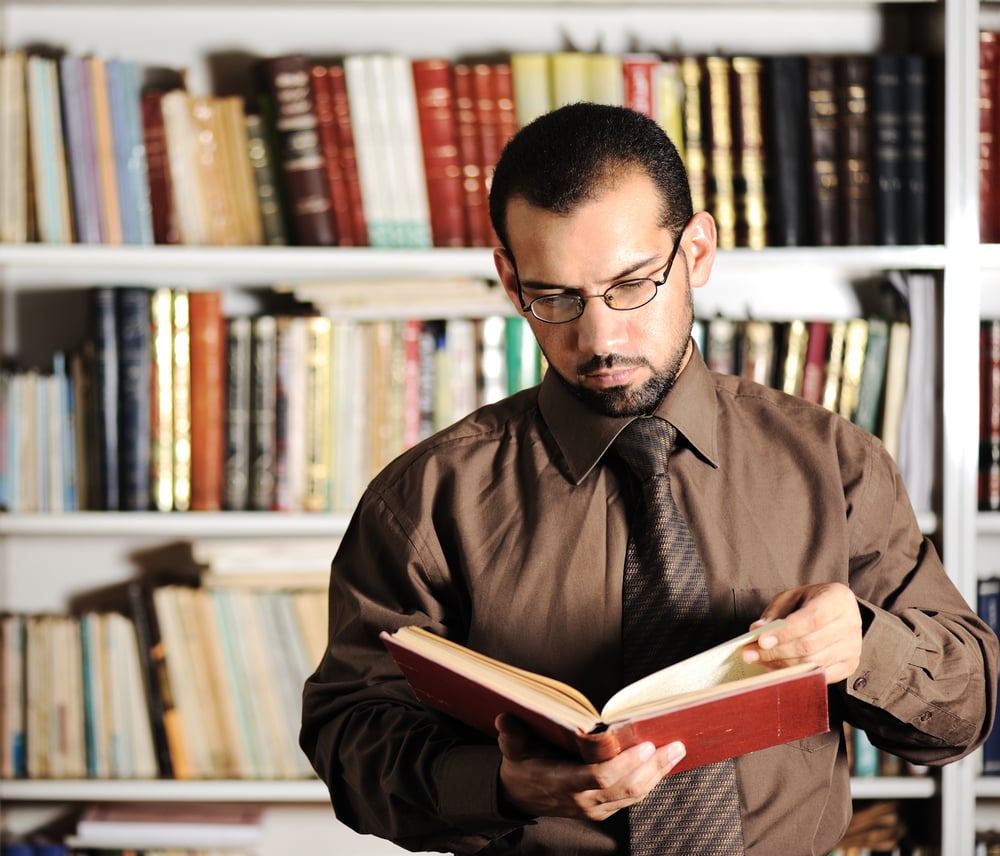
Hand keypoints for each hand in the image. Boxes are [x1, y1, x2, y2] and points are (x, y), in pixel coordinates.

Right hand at [495, 714, 685, 820]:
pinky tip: (662, 763)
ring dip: (657, 774)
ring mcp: (595, 808)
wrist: (520, 798)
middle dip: (653, 768)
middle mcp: (583, 800)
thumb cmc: (522, 767)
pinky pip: (631, 797)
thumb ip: (511, 735)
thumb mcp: (512, 750)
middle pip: (625, 788)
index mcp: (563, 783)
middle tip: (674, 745)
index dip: (624, 764)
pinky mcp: (603, 809)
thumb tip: (505, 717)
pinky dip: (649, 780)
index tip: (645, 746)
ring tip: (676, 750)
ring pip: (633, 795)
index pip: (599, 778)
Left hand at [742, 582, 862, 684]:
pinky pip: (820, 676)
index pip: (811, 619)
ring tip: (760, 662)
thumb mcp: (793, 596)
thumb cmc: (814, 601)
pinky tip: (778, 670)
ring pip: (813, 663)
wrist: (840, 611)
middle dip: (776, 652)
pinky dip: (797, 676)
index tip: (761, 641)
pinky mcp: (849, 665)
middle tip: (750, 654)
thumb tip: (757, 630)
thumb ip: (775, 611)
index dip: (785, 632)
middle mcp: (850, 624)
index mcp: (838, 599)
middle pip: (810, 645)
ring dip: (782, 665)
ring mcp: (853, 647)